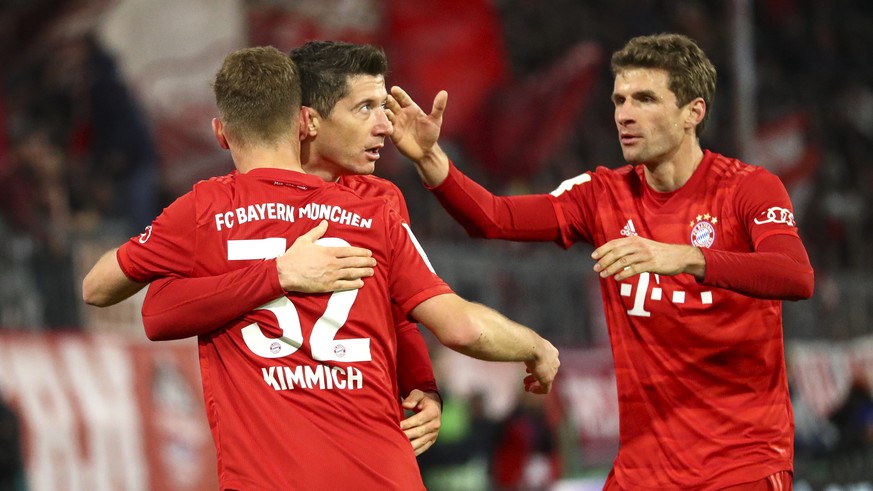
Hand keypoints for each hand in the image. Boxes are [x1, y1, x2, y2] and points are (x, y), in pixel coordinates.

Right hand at [277, 220, 375, 291]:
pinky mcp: (327, 286)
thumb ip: (317, 231)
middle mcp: (333, 263)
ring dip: (363, 272)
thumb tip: (324, 222)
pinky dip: (353, 284)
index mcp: (328, 251)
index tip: (368, 253)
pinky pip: (344, 285)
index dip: (361, 252)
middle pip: (353, 262)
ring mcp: (331, 275)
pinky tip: (360, 283)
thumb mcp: (305, 240)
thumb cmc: (294, 256)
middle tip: (374, 262)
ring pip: (351, 273)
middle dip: (365, 262)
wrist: (286, 273)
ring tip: (371, 272)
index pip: (349, 251)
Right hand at [386, 86, 450, 186]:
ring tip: (386, 111)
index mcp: (411, 108)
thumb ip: (438, 107)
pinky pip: (387, 128)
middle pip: (393, 105)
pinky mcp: (393, 134)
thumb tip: (444, 93)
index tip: (394, 89)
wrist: (426, 151)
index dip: (399, 94)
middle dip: (390, 101)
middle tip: (387, 98)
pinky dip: (385, 125)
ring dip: (386, 113)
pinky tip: (385, 123)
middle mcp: (402, 114)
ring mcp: (396, 124)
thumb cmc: (430, 134)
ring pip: (388, 116)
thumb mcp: (435, 120)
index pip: (403, 98)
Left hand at [400, 389, 441, 455]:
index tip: (397, 426)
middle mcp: (435, 424)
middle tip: (394, 438)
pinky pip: (423, 448)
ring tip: (398, 448)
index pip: (419, 420)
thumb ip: (412, 398)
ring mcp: (434, 434)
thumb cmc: (422, 399)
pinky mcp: (432, 440)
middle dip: (406, 435)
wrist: (434, 406)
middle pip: (419, 432)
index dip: (407, 423)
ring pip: (421, 442)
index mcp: (432, 412)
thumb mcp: (418, 394)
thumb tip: (405, 405)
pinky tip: (405, 454)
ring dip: (409, 446)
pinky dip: (415, 452)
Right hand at [524, 339, 559, 393]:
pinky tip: (530, 390)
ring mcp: (552, 371)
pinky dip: (537, 390)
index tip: (527, 370)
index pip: (546, 361)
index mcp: (551, 351)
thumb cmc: (528, 342)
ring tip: (526, 386)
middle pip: (545, 371)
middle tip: (525, 380)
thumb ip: (527, 347)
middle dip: (534, 376)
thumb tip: (516, 345)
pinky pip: (545, 389)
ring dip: (535, 383)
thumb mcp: (529, 344)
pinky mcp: (548, 379)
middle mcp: (554, 361)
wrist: (532, 347)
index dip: (536, 366)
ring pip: (545, 380)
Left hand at [591, 235, 705, 280]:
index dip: (602, 249)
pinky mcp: (651, 264)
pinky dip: (623, 274)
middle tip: (596, 268)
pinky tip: (617, 278)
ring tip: (603, 275)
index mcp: (635, 240)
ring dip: (611, 268)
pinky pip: (634, 269)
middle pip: (616, 252)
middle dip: (604, 260)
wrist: (679, 256)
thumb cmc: (659, 252)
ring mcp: (645, 254)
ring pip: (623, 261)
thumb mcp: (643, 246)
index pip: (614, 243)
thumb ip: (630, 248)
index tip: (593, 256)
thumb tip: (612, 254)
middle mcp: (638, 245)